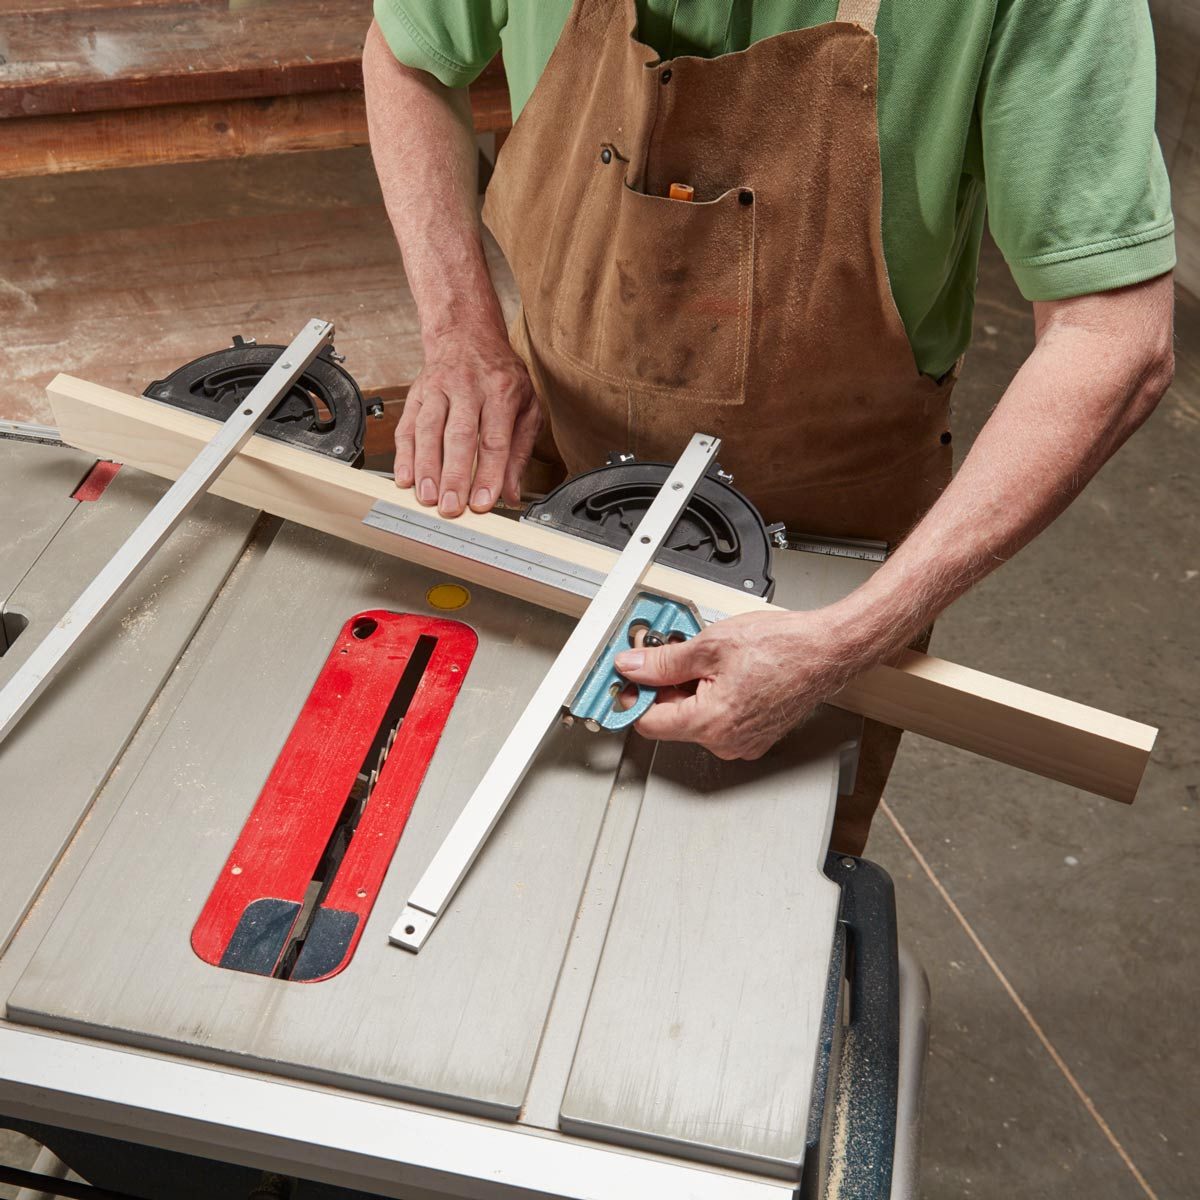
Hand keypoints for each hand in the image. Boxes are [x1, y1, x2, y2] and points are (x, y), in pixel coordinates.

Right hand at [394, 327, 540, 514]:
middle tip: (451, 507)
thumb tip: (511, 492)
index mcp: (502, 391)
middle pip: (459, 435)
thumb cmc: (501, 376)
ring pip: (428, 430)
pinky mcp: (417, 394)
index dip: (488, 473)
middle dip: (454, 475)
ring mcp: (439, 389)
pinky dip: (404, 454)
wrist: (467, 336)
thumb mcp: (526, 407)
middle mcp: (469, 388)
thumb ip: (520, 452)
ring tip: (426, 497)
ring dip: (425, 467)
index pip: (495, 439)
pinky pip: (407, 425)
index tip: (483, 502)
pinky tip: (405, 477)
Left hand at [614, 609, 869, 759]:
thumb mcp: (710, 644)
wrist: (827, 650)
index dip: (634, 697)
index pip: (648, 723)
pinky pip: (718, 721)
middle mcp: (725, 742)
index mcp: (711, 722)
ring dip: (690, 691)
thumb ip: (663, 661)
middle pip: (671, 720)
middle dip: (665, 688)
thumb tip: (632, 667)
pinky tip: (725, 673)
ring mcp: (742, 743)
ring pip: (695, 719)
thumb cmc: (783, 646)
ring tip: (710, 661)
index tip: (626, 680)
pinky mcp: (754, 737)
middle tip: (672, 655)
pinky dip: (713, 697)